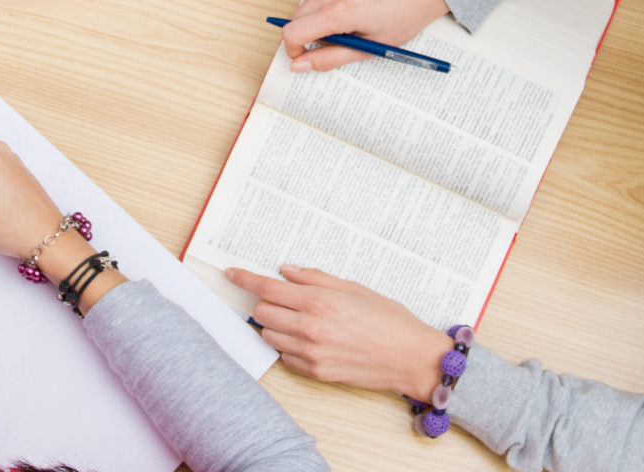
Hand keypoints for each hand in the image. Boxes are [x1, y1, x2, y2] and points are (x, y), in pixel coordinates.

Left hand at [227, 264, 454, 397]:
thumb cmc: (389, 319)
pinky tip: (308, 339)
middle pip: (261, 313)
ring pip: (269, 336)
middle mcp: (310, 328)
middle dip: (265, 302)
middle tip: (282, 298)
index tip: (231, 273)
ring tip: (298, 319)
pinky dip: (288, 346)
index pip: (266, 289)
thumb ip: (315, 278)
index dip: (244, 279)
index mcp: (319, 301)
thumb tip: (286, 270)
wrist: (412, 358)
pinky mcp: (317, 373)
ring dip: (275, 324)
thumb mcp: (354, 287)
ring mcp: (312, 354)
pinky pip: (285, 357)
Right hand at [281, 0, 448, 71]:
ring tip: (349, 18)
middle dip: (308, 33)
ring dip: (318, 15)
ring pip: (306, 2)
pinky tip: (351, 0)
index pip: (293, 32)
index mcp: (339, 11)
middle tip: (336, 38)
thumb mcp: (369, 48)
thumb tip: (300, 65)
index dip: (293, 49)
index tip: (303, 55)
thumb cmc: (404, 16)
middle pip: (296, 17)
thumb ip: (329, 58)